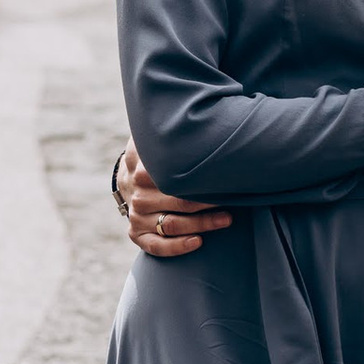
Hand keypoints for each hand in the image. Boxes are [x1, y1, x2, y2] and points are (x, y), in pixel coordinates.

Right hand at [116, 141, 230, 258]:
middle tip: (234, 198)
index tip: (225, 179)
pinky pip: (156, 246)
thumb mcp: (155, 141)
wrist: (128, 178)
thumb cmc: (154, 157)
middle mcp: (139, 195)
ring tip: (226, 219)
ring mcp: (137, 216)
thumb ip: (171, 133)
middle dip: (209, 203)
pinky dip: (177, 247)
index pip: (175, 179)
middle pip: (179, 202)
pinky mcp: (136, 233)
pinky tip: (198, 242)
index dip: (203, 180)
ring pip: (172, 225)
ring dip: (202, 224)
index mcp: (143, 170)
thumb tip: (195, 115)